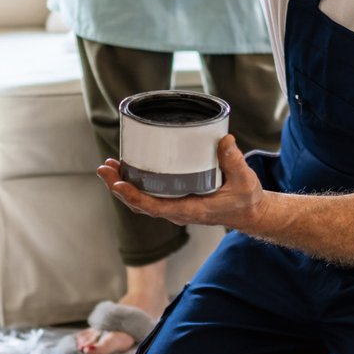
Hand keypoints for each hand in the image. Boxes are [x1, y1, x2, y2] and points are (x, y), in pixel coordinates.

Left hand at [99, 135, 264, 231]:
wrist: (249, 213)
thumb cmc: (245, 199)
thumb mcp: (244, 180)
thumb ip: (234, 161)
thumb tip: (225, 140)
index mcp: (190, 210)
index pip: (154, 207)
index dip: (133, 196)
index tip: (117, 184)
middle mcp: (177, 211)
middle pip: (139, 204)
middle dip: (119, 187)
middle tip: (104, 168)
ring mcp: (175, 207)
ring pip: (141, 201)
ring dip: (122, 185)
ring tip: (108, 166)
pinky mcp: (175, 200)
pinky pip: (149, 196)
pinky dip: (134, 184)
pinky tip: (125, 169)